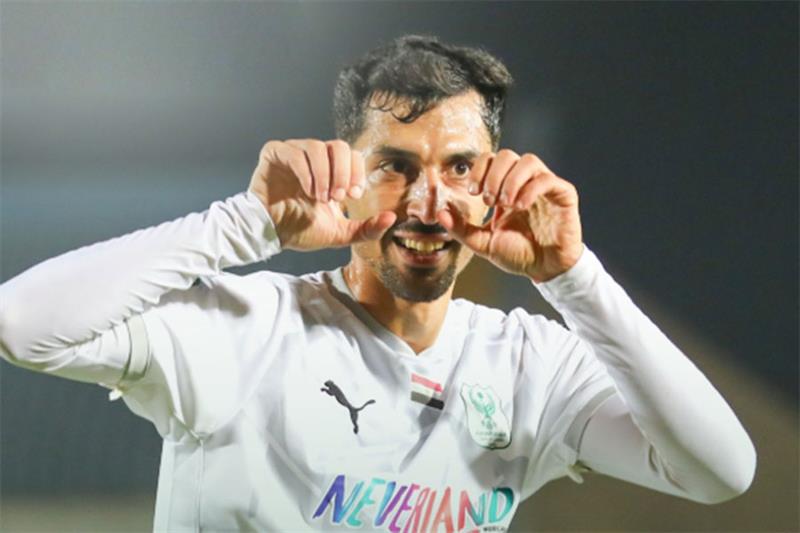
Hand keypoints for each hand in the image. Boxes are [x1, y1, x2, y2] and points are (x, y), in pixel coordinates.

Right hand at [248, 139, 395, 250]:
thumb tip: (392, 218)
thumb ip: (366, 229)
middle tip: (338, 197)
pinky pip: (294, 151)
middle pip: (339, 146)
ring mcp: (293, 153)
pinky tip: (307, 191)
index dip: (357, 173)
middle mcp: (313, 158)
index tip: (354, 197)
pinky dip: (306, 171)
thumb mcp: (340, 233)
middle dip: (344, 173)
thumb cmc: (300, 230)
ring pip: (318, 147)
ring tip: (320, 197)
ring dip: (324, 175)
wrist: (270, 235)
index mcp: (330, 171)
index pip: (353, 155)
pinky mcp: (274, 154)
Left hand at [437, 150, 582, 281]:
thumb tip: (440, 213)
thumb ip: (462, 229)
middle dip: (493, 175)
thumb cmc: (518, 254)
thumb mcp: (484, 243)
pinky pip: (547, 180)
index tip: (473, 192)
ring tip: (505, 204)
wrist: (545, 270)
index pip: (491, 160)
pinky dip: (531, 189)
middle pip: (507, 155)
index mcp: (506, 188)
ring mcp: (545, 187)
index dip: (479, 170)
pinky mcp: (563, 195)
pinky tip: (520, 207)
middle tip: (489, 200)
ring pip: (528, 161)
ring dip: (511, 180)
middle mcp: (525, 183)